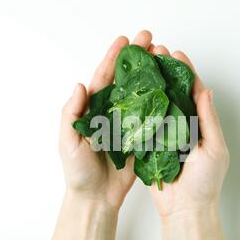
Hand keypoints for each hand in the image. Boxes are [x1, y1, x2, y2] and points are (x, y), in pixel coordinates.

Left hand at [59, 31, 153, 208]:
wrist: (96, 199)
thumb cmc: (78, 173)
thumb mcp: (68, 143)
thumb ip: (72, 115)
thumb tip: (80, 86)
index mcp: (93, 111)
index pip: (103, 79)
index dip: (113, 58)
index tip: (124, 41)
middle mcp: (112, 113)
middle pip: (126, 81)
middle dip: (137, 59)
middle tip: (151, 40)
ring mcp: (128, 125)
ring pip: (141, 95)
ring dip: (152, 76)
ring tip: (164, 58)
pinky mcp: (140, 138)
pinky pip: (152, 118)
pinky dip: (161, 103)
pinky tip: (171, 89)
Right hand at [148, 46, 229, 216]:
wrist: (185, 209)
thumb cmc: (205, 182)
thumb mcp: (214, 149)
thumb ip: (208, 120)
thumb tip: (206, 90)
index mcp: (201, 124)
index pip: (194, 91)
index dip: (186, 71)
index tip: (176, 53)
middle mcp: (183, 126)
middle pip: (173, 92)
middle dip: (165, 71)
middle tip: (154, 52)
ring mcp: (165, 135)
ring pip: (157, 104)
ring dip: (150, 85)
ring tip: (141, 65)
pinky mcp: (150, 146)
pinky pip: (144, 124)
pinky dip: (138, 109)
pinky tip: (130, 93)